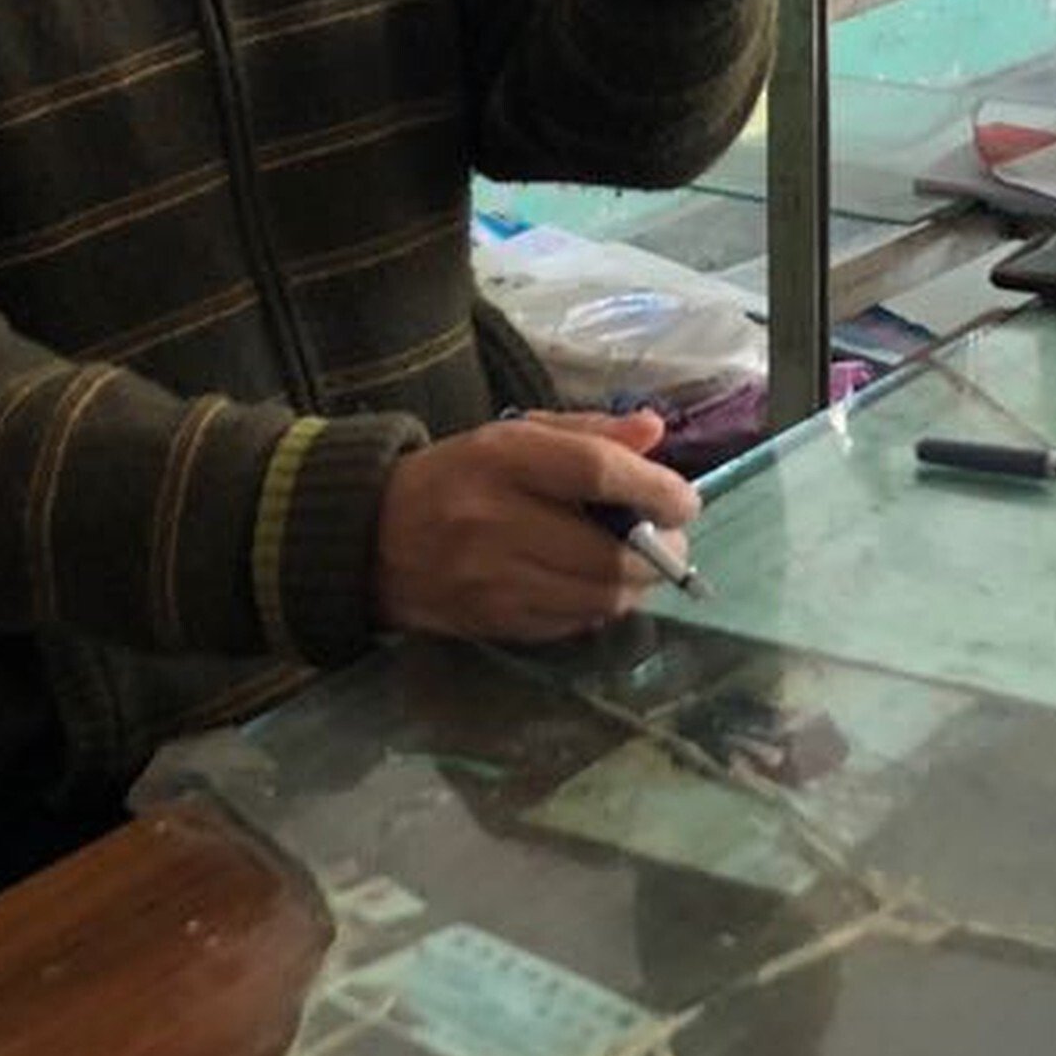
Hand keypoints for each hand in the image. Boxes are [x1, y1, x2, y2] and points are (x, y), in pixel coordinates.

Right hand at [371, 410, 698, 643]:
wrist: (370, 537)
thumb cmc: (457, 477)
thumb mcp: (514, 436)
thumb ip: (587, 433)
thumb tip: (655, 431)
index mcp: (502, 459)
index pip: (597, 472)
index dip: (655, 489)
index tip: (685, 500)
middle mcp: (494, 521)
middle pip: (606, 552)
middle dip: (657, 552)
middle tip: (670, 541)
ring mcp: (491, 581)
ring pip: (596, 597)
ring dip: (634, 585)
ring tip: (636, 563)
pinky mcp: (492, 623)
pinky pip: (571, 624)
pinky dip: (598, 607)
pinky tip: (594, 586)